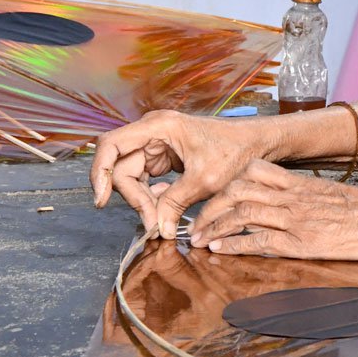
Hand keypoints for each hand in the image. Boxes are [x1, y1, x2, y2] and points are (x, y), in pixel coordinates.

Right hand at [91, 110, 265, 238]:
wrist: (257, 144)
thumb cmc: (235, 151)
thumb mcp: (205, 181)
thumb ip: (176, 203)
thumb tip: (157, 230)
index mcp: (159, 126)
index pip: (111, 145)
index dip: (100, 172)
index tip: (102, 201)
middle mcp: (152, 131)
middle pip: (121, 167)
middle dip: (133, 197)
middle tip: (151, 223)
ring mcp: (157, 143)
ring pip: (132, 176)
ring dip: (142, 200)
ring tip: (160, 219)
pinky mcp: (164, 157)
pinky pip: (146, 179)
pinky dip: (152, 196)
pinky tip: (166, 207)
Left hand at [190, 160, 357, 259]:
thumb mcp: (332, 194)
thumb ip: (306, 195)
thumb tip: (287, 201)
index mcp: (300, 182)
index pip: (253, 171)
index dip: (226, 182)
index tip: (211, 194)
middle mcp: (293, 196)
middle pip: (239, 190)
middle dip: (211, 205)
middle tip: (196, 220)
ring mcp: (296, 218)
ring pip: (243, 213)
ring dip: (215, 226)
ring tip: (199, 239)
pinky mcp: (302, 242)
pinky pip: (260, 240)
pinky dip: (235, 244)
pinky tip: (220, 250)